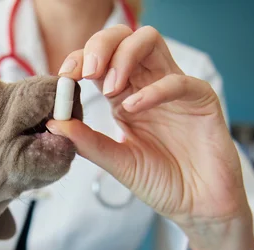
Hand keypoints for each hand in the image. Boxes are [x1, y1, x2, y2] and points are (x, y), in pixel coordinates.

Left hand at [47, 25, 253, 249]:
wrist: (197, 206)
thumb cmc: (161, 183)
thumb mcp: (117, 162)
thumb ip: (87, 142)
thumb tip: (53, 122)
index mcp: (125, 97)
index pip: (100, 61)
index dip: (80, 59)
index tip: (65, 77)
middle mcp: (148, 86)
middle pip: (123, 39)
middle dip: (100, 46)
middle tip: (85, 73)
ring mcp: (174, 89)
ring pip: (150, 42)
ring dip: (123, 56)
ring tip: (109, 87)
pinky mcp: (201, 99)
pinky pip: (176, 81)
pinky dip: (151, 90)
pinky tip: (132, 109)